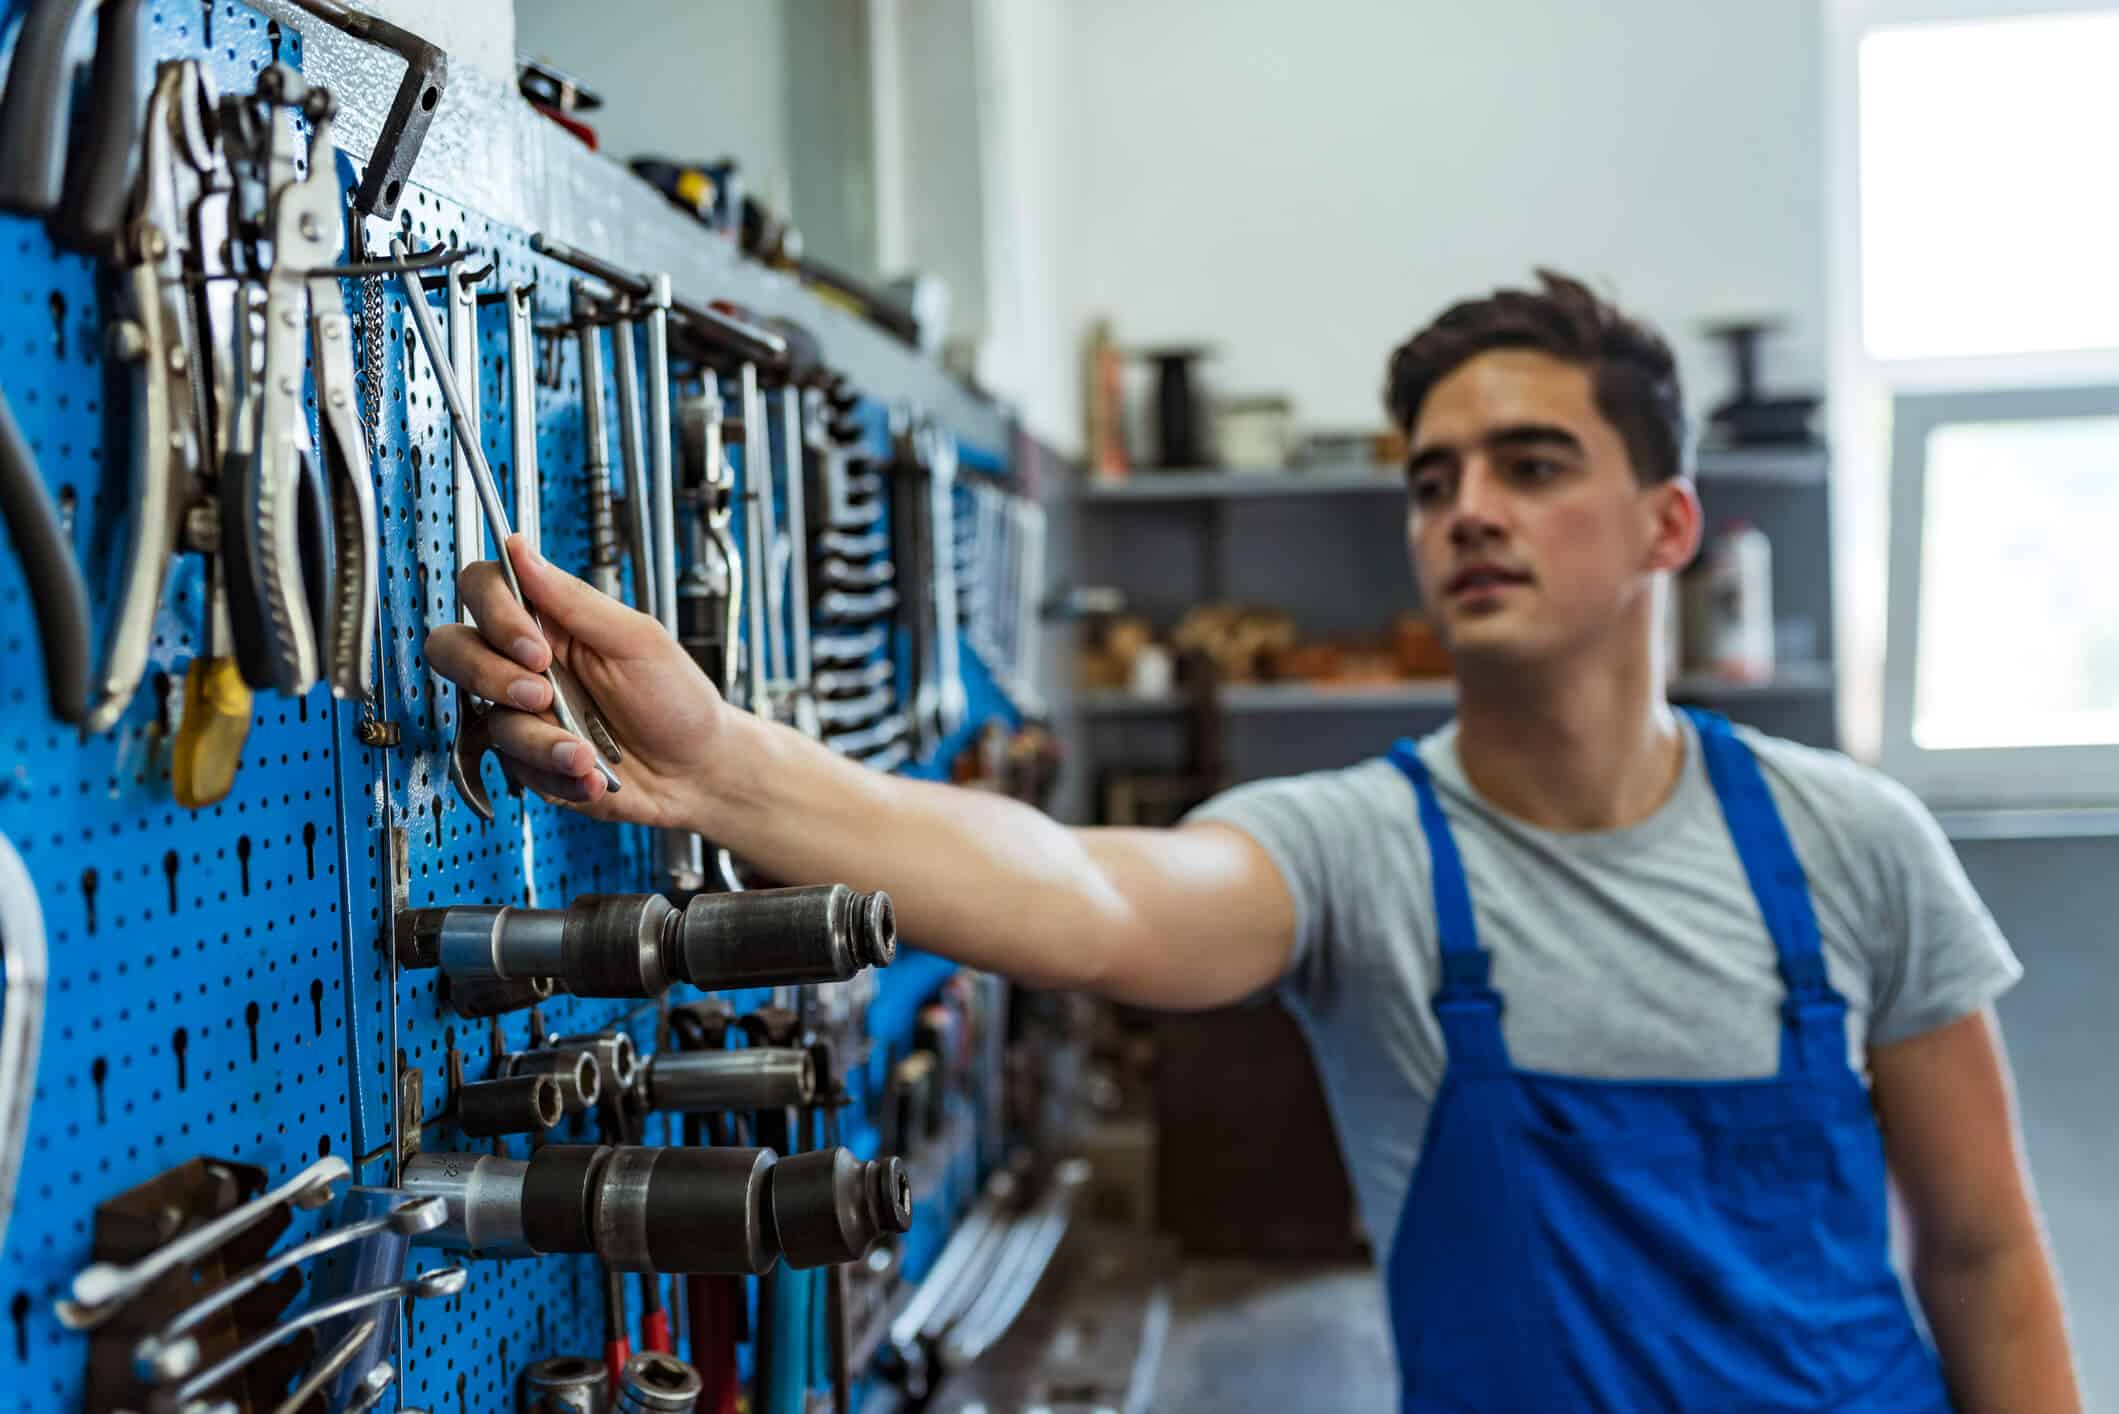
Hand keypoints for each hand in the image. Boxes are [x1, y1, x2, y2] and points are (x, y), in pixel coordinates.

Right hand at [424, 535, 725, 825]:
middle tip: (541, 694)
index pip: (483, 591)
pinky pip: (517, 769)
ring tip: (587, 752)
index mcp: (551, 622)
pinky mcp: (531, 762)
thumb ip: (574, 598)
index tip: (535, 646)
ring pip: (489, 720)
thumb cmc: (676, 699)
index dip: (495, 615)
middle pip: (453, 650)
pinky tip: (592, 776)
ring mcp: (526, 715)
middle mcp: (528, 665)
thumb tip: (520, 549)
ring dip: (541, 741)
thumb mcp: (636, 640)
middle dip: (489, 676)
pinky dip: (558, 775)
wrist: (697, 772)